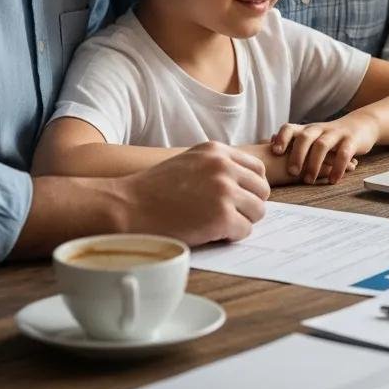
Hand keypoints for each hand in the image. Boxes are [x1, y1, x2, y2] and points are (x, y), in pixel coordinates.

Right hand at [116, 141, 269, 243]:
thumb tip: (249, 182)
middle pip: (262, 190)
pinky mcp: (222, 217)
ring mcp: (224, 191)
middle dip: (249, 205)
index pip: (258, 169)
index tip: (238, 198)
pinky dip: (232, 236)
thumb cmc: (155, 189)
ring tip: (218, 224)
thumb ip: (218, 166)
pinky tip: (212, 233)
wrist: (127, 207)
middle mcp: (224, 167)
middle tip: (228, 215)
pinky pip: (245, 231)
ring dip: (242, 221)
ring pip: (258, 211)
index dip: (250, 187)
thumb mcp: (190, 162)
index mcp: (217, 151)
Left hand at [270, 114, 379, 183]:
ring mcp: (336, 134)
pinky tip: (333, 180)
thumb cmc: (331, 136)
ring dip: (314, 163)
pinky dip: (338, 167)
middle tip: (292, 172)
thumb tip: (268, 144)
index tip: (275, 152)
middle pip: (305, 137)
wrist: (362, 124)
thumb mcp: (312, 136)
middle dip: (297, 154)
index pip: (290, 128)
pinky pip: (344, 153)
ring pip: (322, 145)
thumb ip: (294, 140)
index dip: (282, 138)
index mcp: (308, 129)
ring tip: (309, 180)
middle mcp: (320, 129)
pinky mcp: (352, 141)